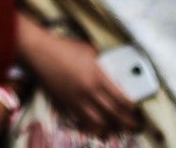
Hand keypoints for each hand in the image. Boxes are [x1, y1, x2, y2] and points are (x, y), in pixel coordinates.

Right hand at [25, 34, 141, 134]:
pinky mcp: (65, 103)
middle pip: (113, 113)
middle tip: (135, 124)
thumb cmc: (64, 47)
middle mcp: (88, 90)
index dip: (132, 108)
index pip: (121, 98)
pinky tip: (97, 126)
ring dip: (111, 127)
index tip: (137, 109)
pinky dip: (92, 126)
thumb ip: (103, 63)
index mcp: (97, 75)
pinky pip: (82, 121)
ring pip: (98, 122)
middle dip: (127, 122)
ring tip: (118, 127)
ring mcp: (76, 99)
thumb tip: (116, 72)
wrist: (39, 52)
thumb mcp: (90, 50)